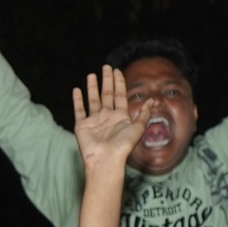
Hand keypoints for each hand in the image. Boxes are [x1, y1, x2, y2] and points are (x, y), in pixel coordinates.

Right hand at [72, 65, 141, 179]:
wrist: (105, 160)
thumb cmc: (122, 146)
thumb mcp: (138, 128)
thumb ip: (144, 114)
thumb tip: (151, 100)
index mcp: (120, 117)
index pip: (120, 95)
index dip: (119, 83)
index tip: (117, 71)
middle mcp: (107, 117)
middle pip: (107, 94)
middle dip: (107, 80)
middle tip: (106, 67)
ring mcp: (94, 121)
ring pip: (93, 100)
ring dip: (92, 87)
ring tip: (92, 74)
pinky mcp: (82, 125)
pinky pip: (79, 110)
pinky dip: (77, 100)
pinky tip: (77, 90)